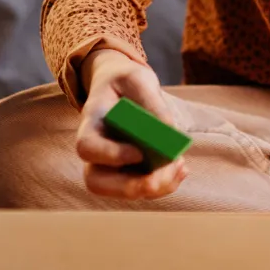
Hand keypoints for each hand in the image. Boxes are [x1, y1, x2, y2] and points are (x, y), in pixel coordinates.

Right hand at [76, 48, 188, 199]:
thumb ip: (150, 100)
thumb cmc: (125, 81)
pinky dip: (165, 183)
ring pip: (122, 191)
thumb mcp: (136, 78)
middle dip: (129, 187)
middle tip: (155, 181)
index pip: (87, 147)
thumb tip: (170, 130)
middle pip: (96, 182)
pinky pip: (142, 187)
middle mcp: (95, 151)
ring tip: (179, 167)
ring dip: (153, 188)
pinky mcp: (129, 171)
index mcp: (90, 123)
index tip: (138, 153)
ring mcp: (109, 165)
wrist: (121, 87)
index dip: (110, 155)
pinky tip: (181, 168)